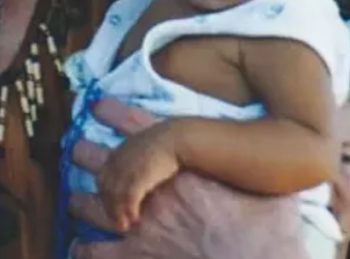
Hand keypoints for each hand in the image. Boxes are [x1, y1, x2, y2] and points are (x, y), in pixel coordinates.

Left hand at [68, 99, 304, 258]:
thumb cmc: (268, 233)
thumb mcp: (269, 186)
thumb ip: (254, 166)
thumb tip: (272, 150)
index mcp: (177, 164)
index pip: (133, 124)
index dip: (109, 111)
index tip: (96, 106)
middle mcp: (149, 187)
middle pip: (98, 159)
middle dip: (85, 154)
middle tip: (79, 151)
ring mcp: (135, 222)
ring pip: (85, 201)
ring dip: (81, 199)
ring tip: (77, 198)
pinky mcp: (130, 257)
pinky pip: (89, 249)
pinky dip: (82, 246)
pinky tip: (81, 245)